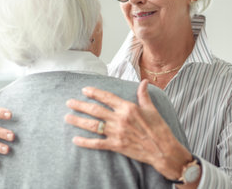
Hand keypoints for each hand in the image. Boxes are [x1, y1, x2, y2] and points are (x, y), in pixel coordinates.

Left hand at [64, 80, 191, 179]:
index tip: (84, 90)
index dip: (94, 93)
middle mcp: (120, 119)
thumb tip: (144, 81)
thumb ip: (143, 95)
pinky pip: (97, 144)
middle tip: (69, 102)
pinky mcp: (116, 146)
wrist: (163, 150)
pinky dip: (85, 142)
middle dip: (80, 105)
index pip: (107, 97)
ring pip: (93, 125)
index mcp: (128, 108)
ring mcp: (117, 133)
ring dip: (78, 121)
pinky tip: (75, 139)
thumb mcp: (152, 109)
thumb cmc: (159, 129)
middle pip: (95, 110)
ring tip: (67, 117)